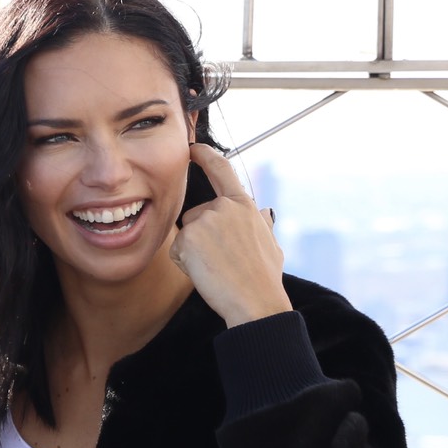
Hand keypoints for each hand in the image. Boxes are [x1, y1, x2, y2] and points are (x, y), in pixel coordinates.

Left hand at [169, 145, 288, 327]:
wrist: (255, 300)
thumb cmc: (263, 277)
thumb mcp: (270, 243)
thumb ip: (260, 224)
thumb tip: (263, 213)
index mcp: (243, 205)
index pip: (221, 169)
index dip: (204, 155)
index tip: (192, 148)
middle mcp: (223, 207)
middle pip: (196, 215)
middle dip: (201, 236)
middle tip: (222, 260)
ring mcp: (205, 220)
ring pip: (186, 233)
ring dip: (193, 251)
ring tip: (216, 267)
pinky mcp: (188, 237)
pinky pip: (177, 250)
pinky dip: (185, 264)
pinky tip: (205, 272)